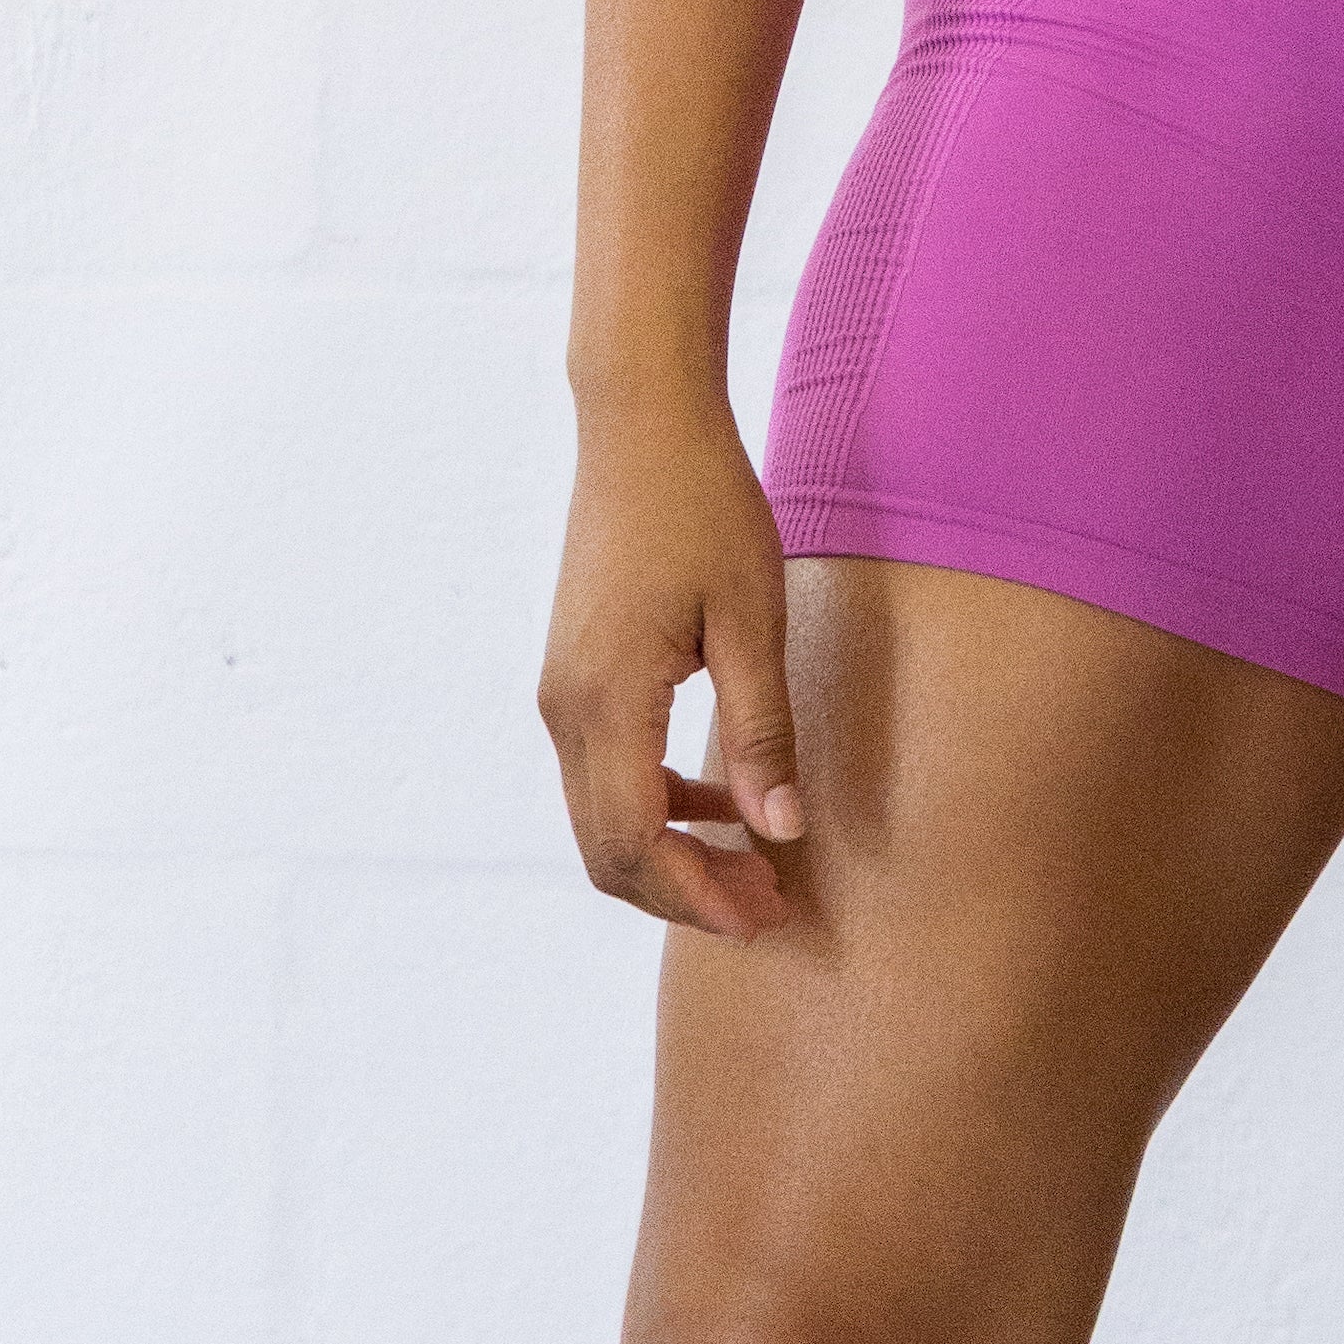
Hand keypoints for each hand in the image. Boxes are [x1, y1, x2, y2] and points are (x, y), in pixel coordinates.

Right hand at [538, 386, 806, 939]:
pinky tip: (725, 801)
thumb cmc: (707, 508)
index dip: (697, 895)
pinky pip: (606, 772)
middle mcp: (565, 711)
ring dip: (672, 853)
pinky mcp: (575, 675)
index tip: (766, 916)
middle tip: (769, 907)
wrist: (641, 427)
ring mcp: (561, 694)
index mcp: (606, 702)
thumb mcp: (753, 618)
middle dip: (685, 892)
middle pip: (608, 850)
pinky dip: (658, 804)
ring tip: (756, 865)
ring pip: (602, 818)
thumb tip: (782, 828)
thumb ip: (763, 729)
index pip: (635, 844)